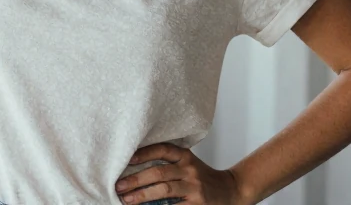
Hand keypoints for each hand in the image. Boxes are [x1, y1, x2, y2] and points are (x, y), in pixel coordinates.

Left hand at [115, 143, 247, 204]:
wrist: (232, 191)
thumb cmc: (202, 178)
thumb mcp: (188, 164)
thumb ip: (168, 163)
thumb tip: (133, 166)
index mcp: (185, 157)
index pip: (162, 150)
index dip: (144, 153)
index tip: (126, 159)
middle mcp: (190, 170)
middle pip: (159, 172)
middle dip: (136, 179)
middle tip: (119, 186)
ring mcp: (194, 188)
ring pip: (164, 190)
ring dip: (143, 195)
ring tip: (127, 200)